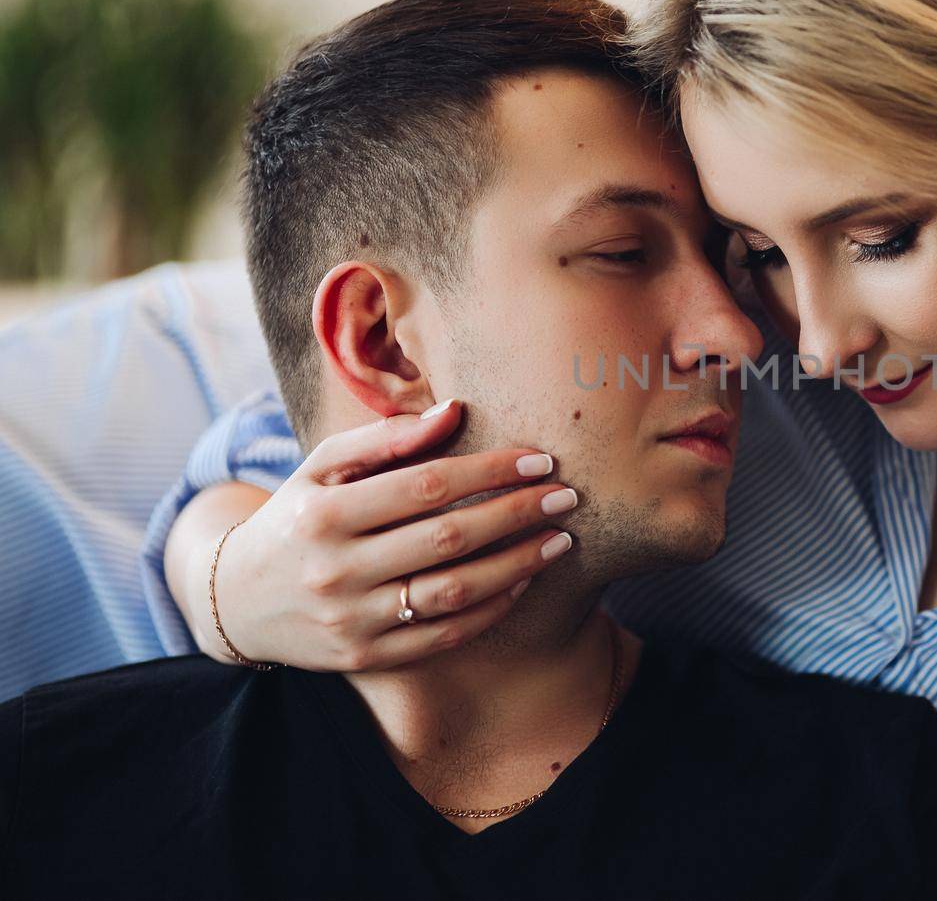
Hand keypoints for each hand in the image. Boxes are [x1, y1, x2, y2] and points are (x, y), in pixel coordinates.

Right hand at [203, 400, 578, 670]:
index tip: (540, 458)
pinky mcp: (366, 658)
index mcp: (325, 513)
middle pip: (448, 538)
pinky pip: (444, 634)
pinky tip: (524, 580)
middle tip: (567, 495)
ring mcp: (351, 619)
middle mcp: (336, 569)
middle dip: (517, 513)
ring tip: (560, 539)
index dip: (489, 470)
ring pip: (454, 592)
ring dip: (518, 564)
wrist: (237, 601)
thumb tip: (456, 410)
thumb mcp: (321, 468)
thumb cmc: (297, 517)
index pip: (426, 485)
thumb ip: (387, 439)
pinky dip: (491, 608)